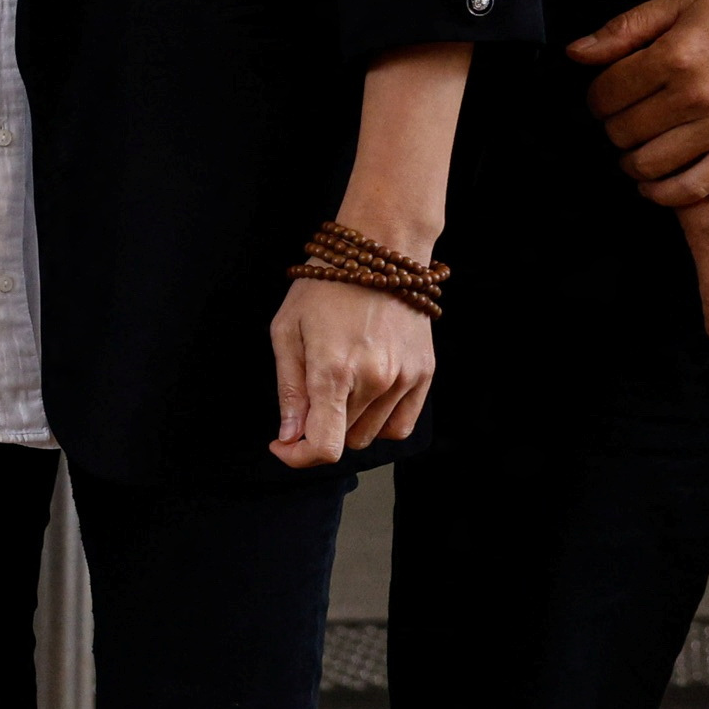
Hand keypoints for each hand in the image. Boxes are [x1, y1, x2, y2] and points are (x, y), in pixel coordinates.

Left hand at [267, 278, 436, 468]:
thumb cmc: (326, 286)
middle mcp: (374, 380)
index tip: (284, 446)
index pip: (325, 447)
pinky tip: (366, 395)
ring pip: (371, 435)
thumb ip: (289, 389)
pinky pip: (401, 425)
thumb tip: (289, 435)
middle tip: (311, 396)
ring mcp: (404, 378)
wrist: (380, 251)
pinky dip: (380, 422)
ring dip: (350, 423)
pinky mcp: (424, 374)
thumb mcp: (286, 330)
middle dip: (321, 429)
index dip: (299, 457)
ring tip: (340, 383)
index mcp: (334, 370)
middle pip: (344, 440)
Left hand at [570, 0, 708, 201]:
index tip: (606, 95)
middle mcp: (695, 95)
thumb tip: (577, 53)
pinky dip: (663, 193)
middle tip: (624, 118)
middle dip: (613, 126)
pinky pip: (691, 188)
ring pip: (647, 164)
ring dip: (631, 160)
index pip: (605, 93)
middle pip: (622, 131)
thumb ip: (627, 28)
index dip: (596, 97)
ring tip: (636, 148)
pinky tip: (655, 182)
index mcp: (675, 53)